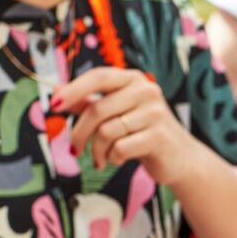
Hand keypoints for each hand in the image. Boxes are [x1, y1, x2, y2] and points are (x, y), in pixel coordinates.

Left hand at [53, 67, 203, 184]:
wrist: (182, 157)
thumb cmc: (144, 133)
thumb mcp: (118, 114)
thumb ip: (91, 103)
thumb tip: (58, 94)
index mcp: (133, 80)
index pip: (98, 77)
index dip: (73, 89)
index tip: (54, 104)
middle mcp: (146, 91)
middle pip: (98, 109)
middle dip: (80, 133)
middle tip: (74, 149)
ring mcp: (155, 114)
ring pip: (107, 131)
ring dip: (97, 151)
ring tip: (99, 159)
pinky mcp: (159, 137)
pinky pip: (120, 148)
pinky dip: (113, 158)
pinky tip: (118, 160)